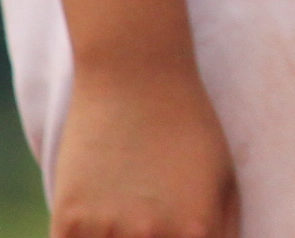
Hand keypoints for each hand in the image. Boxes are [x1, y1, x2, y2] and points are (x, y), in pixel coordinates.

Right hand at [46, 62, 237, 237]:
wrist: (136, 74)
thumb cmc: (189, 124)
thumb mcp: (224, 178)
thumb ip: (224, 233)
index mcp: (198, 231)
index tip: (174, 237)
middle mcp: (153, 236)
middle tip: (146, 230)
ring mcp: (107, 230)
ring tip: (124, 223)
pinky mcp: (69, 218)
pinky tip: (94, 232)